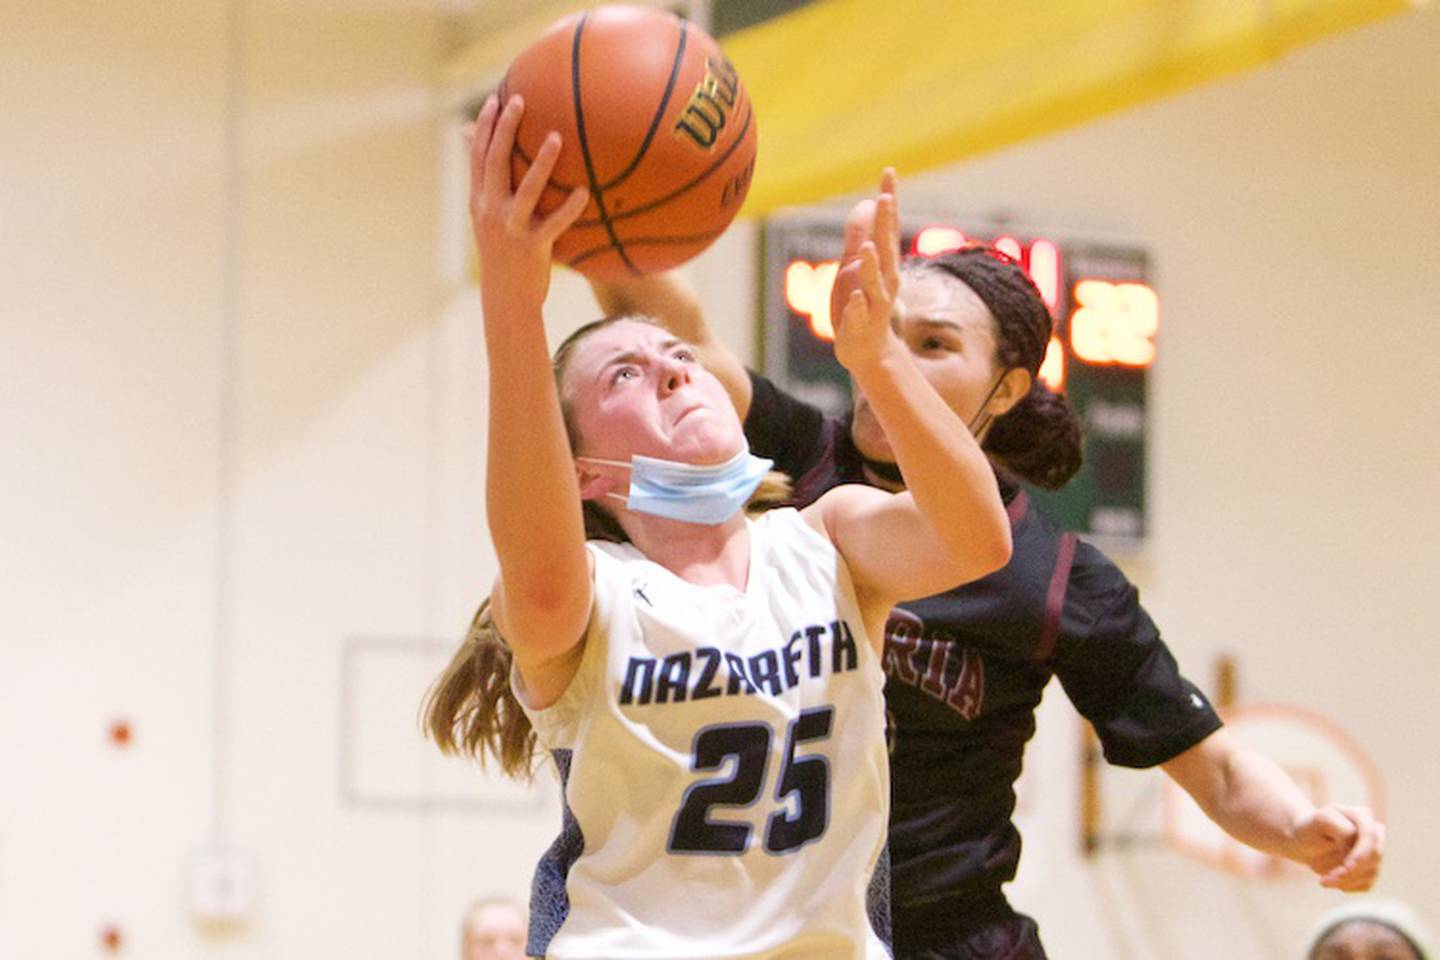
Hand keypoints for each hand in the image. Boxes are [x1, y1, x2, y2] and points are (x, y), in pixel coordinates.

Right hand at [468, 94, 588, 317]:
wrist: (506, 299)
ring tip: (556, 137)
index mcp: (479, 202)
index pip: (478, 157)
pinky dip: (569, 208)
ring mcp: (509, 228)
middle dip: (504, 129)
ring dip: (540, 162)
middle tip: (518, 101)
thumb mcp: (489, 222)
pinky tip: (585, 192)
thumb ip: (492, 192)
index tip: (496, 99)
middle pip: (495, 162)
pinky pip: (554, 223)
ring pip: (526, 189)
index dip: (485, 127)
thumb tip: (498, 173)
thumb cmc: (503, 256)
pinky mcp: (531, 246)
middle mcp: (490, 211)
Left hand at [829, 168, 901, 331]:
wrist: (868, 353)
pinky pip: (860, 316)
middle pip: (886, 249)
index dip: (888, 201)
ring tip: (868, 248)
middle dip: (886, 225)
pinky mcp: (861, 327)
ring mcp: (874, 305)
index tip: (888, 173)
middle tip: (885, 198)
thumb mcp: (858, 266)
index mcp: (883, 265)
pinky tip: (853, 298)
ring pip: (874, 283)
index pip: (887, 228)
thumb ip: (861, 236)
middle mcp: (884, 282)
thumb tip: (867, 203)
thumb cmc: (862, 305)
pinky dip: (858, 307)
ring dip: (872, 265)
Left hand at [1290, 803, 1383, 891]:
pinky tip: (1331, 881)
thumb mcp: (1318, 821)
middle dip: (1352, 871)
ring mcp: (1374, 853)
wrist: (1304, 842)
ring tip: (1323, 881)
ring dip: (1346, 881)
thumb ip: (1339, 826)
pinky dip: (1348, 886)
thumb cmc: (1311, 828)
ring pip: (1371, 873)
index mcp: (1362, 816)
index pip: (1371, 836)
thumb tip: (1354, 838)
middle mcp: (1374, 834)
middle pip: (1375, 857)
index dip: (1362, 853)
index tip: (1347, 866)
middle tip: (1327, 879)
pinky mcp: (1370, 870)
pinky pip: (1366, 884)